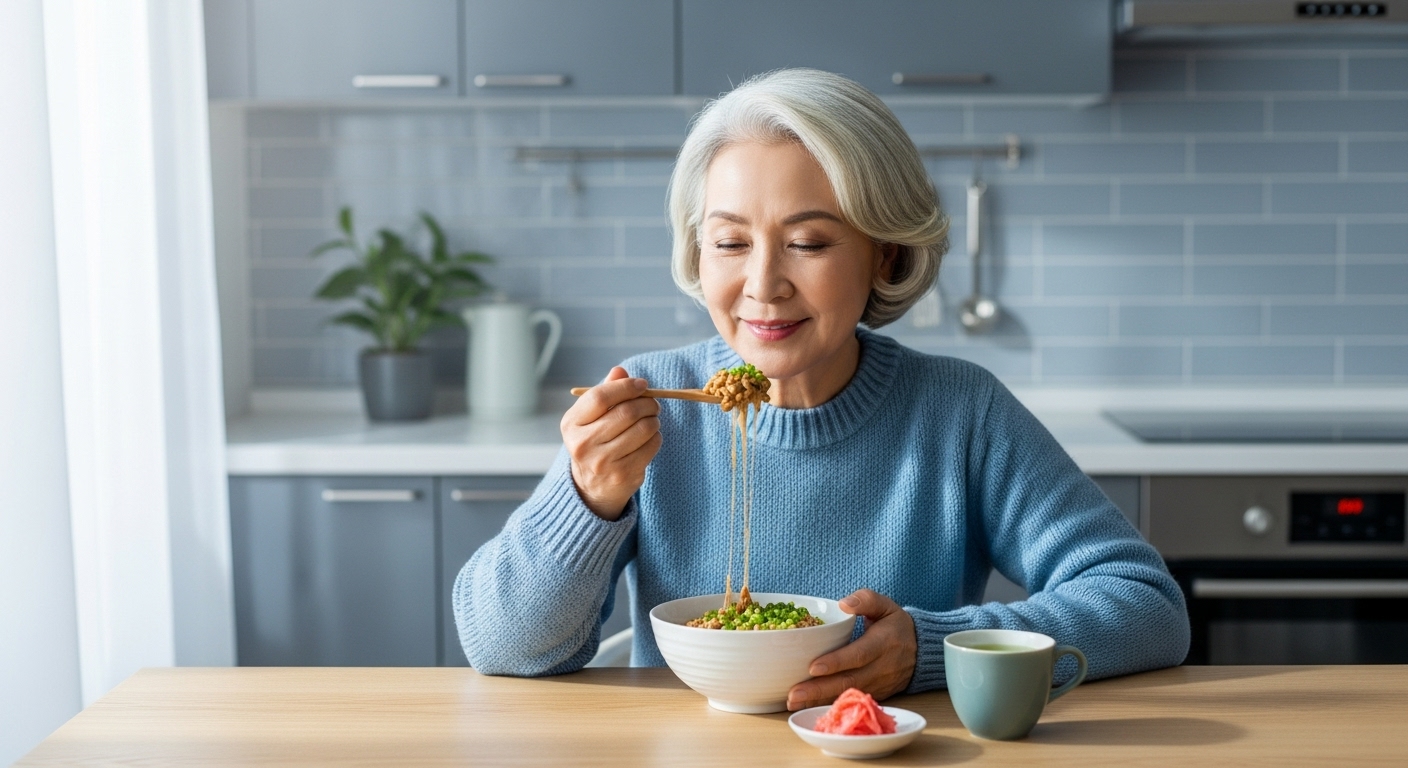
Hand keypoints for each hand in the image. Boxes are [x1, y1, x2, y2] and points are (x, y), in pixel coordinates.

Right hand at [561, 366, 661, 520]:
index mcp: (571, 424)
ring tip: (652, 420)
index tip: (641, 384)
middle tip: (653, 403)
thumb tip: (620, 371)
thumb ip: (606, 392)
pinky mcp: (623, 474)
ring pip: (642, 429)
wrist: (592, 487)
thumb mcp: (591, 417)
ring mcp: (603, 462)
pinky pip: (651, 446)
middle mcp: (583, 444)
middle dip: (647, 403)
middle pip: (626, 413)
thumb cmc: (595, 442)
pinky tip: (650, 437)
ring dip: (654, 420)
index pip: (600, 397)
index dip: (625, 387)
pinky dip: (656, 437)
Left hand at [786, 589, 916, 710]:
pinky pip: (850, 701)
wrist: (921, 651)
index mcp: (883, 643)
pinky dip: (828, 705)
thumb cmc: (896, 625)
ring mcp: (878, 685)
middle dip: (819, 689)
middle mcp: (881, 668)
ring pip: (847, 695)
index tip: (813, 667)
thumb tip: (844, 604)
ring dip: (819, 701)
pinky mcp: (874, 695)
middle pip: (849, 681)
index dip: (837, 662)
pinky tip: (807, 706)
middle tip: (793, 694)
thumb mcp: (886, 605)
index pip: (859, 655)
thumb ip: (866, 599)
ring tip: (793, 702)